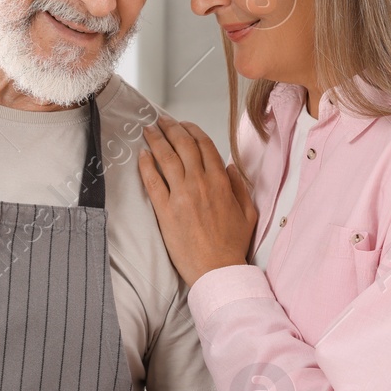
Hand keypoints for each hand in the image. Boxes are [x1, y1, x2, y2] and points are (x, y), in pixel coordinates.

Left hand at [138, 118, 257, 286]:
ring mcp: (181, 195)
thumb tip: (229, 167)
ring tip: (148, 130)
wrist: (217, 269)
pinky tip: (142, 155)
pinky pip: (152, 181)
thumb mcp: (248, 212)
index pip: (205, 145)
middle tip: (161, 121)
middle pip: (183, 145)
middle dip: (171, 128)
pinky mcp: (165, 210)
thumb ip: (239, 187)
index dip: (192, 131)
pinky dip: (146, 165)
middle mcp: (200, 183)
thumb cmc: (232, 245)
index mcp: (221, 182)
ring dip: (156, 140)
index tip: (184, 125)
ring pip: (166, 158)